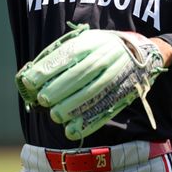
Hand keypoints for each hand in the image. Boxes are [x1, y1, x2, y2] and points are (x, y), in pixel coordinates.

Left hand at [16, 24, 167, 140]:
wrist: (141, 52)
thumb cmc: (101, 47)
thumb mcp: (85, 41)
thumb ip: (60, 55)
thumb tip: (30, 74)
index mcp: (92, 42)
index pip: (67, 55)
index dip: (47, 69)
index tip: (30, 81)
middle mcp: (104, 58)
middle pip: (79, 75)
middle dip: (58, 89)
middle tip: (43, 100)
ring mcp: (115, 76)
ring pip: (91, 93)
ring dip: (71, 107)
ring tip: (56, 115)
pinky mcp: (122, 94)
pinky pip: (104, 109)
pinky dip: (88, 123)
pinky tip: (72, 130)